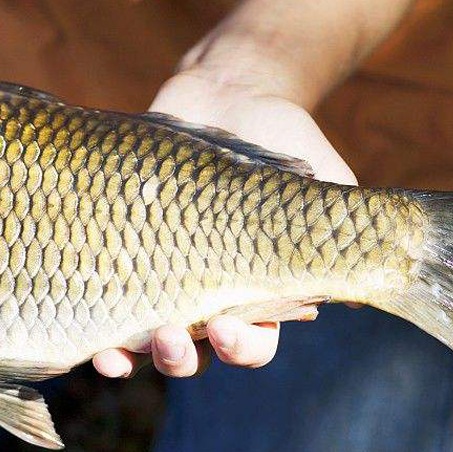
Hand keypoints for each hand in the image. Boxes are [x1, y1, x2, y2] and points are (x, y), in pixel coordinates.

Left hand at [92, 71, 356, 379]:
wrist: (228, 94)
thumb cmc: (287, 140)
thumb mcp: (325, 182)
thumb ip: (342, 228)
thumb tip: (369, 277)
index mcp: (259, 294)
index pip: (255, 345)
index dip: (242, 348)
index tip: (227, 329)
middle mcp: (209, 298)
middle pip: (195, 355)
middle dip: (179, 358)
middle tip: (169, 340)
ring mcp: (160, 281)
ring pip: (143, 342)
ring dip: (129, 356)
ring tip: (114, 354)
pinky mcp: (117, 256)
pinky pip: (102, 303)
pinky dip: (91, 321)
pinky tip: (83, 329)